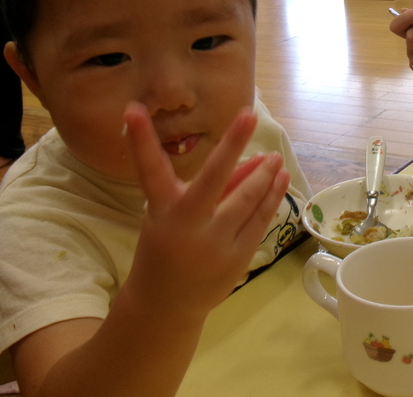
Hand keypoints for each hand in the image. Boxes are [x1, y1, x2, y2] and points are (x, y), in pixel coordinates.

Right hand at [122, 103, 290, 320]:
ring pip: (247, 199)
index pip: (149, 168)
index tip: (133, 108)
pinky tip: (280, 179)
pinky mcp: (237, 258)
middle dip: (232, 144)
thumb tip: (247, 160)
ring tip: (275, 156)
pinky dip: (272, 196)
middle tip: (248, 115)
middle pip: (212, 178)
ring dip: (264, 174)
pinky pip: (260, 220)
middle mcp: (187, 224)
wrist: (165, 304)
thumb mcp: (172, 215)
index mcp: (162, 209)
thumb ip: (209, 189)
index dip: (140, 139)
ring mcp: (215, 243)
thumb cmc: (166, 246)